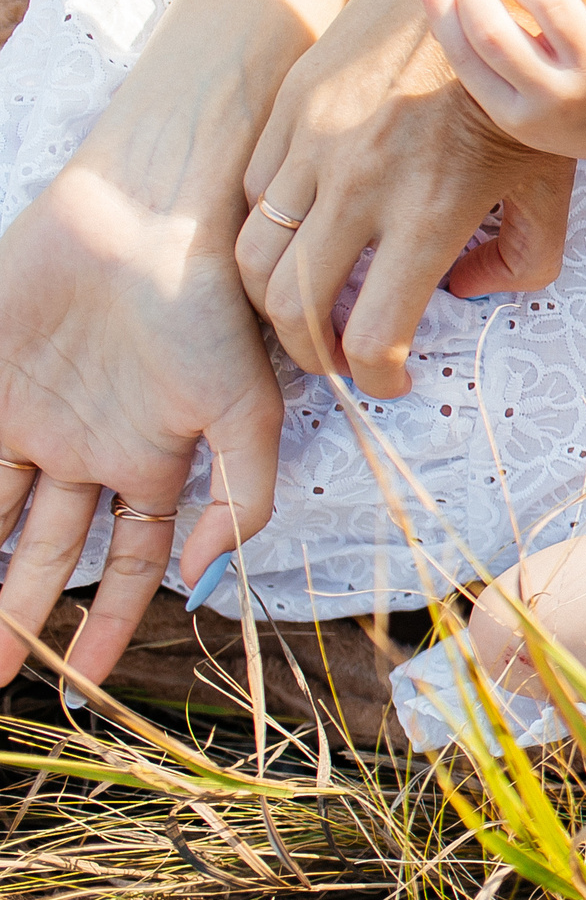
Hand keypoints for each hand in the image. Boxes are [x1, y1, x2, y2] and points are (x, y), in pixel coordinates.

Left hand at [0, 160, 280, 687]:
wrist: (152, 216)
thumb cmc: (213, 305)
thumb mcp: (249, 409)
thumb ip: (242, 497)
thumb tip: (204, 578)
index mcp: (151, 458)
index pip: (129, 560)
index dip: (111, 623)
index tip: (85, 683)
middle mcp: (87, 447)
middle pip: (46, 552)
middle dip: (21, 618)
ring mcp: (30, 415)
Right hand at [238, 0, 575, 395]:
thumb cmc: (524, 96)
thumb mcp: (549, 186)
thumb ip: (524, 260)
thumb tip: (461, 294)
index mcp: (432, 212)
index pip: (374, 334)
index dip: (379, 377)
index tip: (391, 380)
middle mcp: (364, 183)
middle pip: (294, 307)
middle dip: (312, 353)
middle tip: (336, 359)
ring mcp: (318, 142)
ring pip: (255, 256)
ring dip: (274, 301)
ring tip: (308, 310)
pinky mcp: (293, 107)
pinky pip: (253, 194)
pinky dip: (264, 235)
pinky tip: (299, 242)